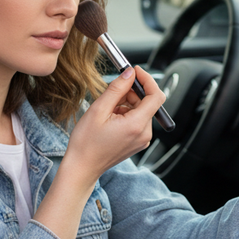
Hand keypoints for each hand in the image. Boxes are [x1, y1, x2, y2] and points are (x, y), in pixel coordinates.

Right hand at [62, 66, 165, 185]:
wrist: (82, 167)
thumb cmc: (86, 143)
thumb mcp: (98, 109)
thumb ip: (117, 89)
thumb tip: (130, 73)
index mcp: (137, 125)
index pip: (156, 96)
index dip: (147, 80)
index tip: (135, 71)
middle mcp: (145, 133)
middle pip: (147, 102)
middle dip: (131, 93)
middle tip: (112, 94)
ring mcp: (142, 139)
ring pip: (141, 110)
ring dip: (127, 104)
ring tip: (107, 110)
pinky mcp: (138, 142)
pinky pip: (137, 120)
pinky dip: (126, 114)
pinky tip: (110, 119)